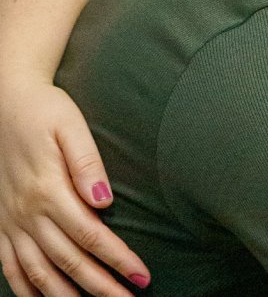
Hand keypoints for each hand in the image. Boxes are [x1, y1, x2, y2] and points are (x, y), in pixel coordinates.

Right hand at [0, 80, 148, 294]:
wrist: (6, 102)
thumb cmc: (46, 111)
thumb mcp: (70, 126)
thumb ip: (87, 163)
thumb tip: (104, 200)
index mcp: (48, 190)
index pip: (90, 235)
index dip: (117, 259)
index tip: (141, 276)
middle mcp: (26, 213)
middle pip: (68, 260)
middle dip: (100, 286)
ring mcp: (9, 221)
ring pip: (37, 271)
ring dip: (65, 296)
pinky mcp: (0, 223)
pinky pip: (9, 266)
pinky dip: (26, 289)